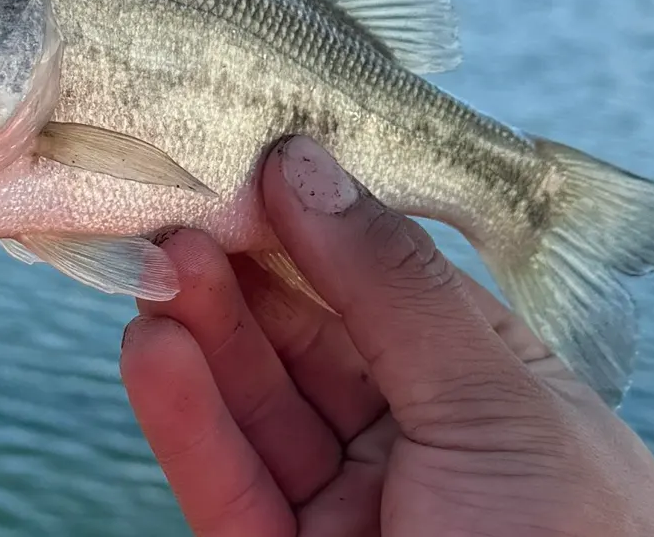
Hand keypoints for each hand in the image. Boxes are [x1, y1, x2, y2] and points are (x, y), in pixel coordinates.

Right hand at [121, 138, 653, 536]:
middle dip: (247, 265)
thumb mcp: (501, 410)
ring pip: (260, 400)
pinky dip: (184, 415)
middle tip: (183, 198)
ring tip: (155, 262)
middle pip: (314, 334)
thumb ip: (393, 286)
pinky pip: (227, 480)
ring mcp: (353, 511)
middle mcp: (424, 446)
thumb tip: (307, 163)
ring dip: (204, 327)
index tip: (255, 151)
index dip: (324, 217)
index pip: (396, 282)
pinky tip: (151, 350)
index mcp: (502, 398)